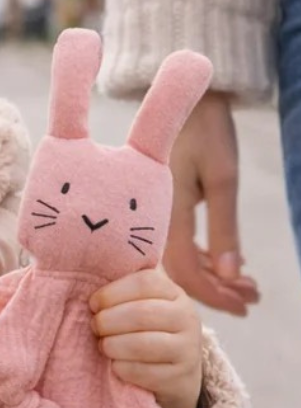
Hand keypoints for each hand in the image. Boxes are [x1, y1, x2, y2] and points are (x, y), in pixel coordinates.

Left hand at [90, 268, 202, 407]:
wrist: (177, 372)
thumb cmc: (147, 329)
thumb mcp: (142, 303)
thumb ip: (124, 285)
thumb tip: (93, 260)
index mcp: (175, 293)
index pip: (145, 282)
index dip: (112, 292)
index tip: (93, 303)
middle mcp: (187, 318)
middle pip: (141, 313)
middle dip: (109, 321)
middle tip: (95, 327)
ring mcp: (188, 349)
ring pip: (142, 344)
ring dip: (113, 345)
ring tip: (103, 345)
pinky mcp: (180, 378)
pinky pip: (143, 372)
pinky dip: (121, 368)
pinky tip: (115, 365)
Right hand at [166, 91, 259, 316]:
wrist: (187, 102)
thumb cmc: (205, 132)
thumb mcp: (223, 179)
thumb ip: (224, 229)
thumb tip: (231, 275)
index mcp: (166, 217)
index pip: (186, 273)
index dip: (216, 295)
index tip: (246, 305)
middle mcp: (153, 223)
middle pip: (182, 274)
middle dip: (219, 291)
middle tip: (253, 297)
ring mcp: (155, 219)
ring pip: (181, 263)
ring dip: (213, 277)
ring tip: (247, 284)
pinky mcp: (161, 213)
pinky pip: (178, 247)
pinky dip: (204, 260)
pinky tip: (225, 262)